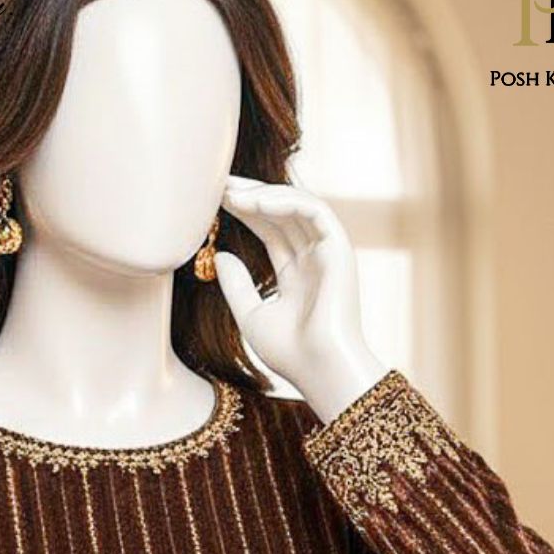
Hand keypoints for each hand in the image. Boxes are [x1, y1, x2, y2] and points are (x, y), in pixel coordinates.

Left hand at [215, 174, 388, 419]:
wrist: (321, 370)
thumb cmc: (291, 353)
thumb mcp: (251, 316)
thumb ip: (237, 285)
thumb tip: (218, 255)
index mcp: (296, 274)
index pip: (270, 230)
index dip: (245, 213)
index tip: (215, 202)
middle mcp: (314, 259)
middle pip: (282, 213)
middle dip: (251, 195)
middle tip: (218, 184)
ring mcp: (328, 252)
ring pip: (298, 206)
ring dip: (264, 194)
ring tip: (232, 193)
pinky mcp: (338, 249)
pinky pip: (314, 211)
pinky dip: (285, 202)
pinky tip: (255, 203)